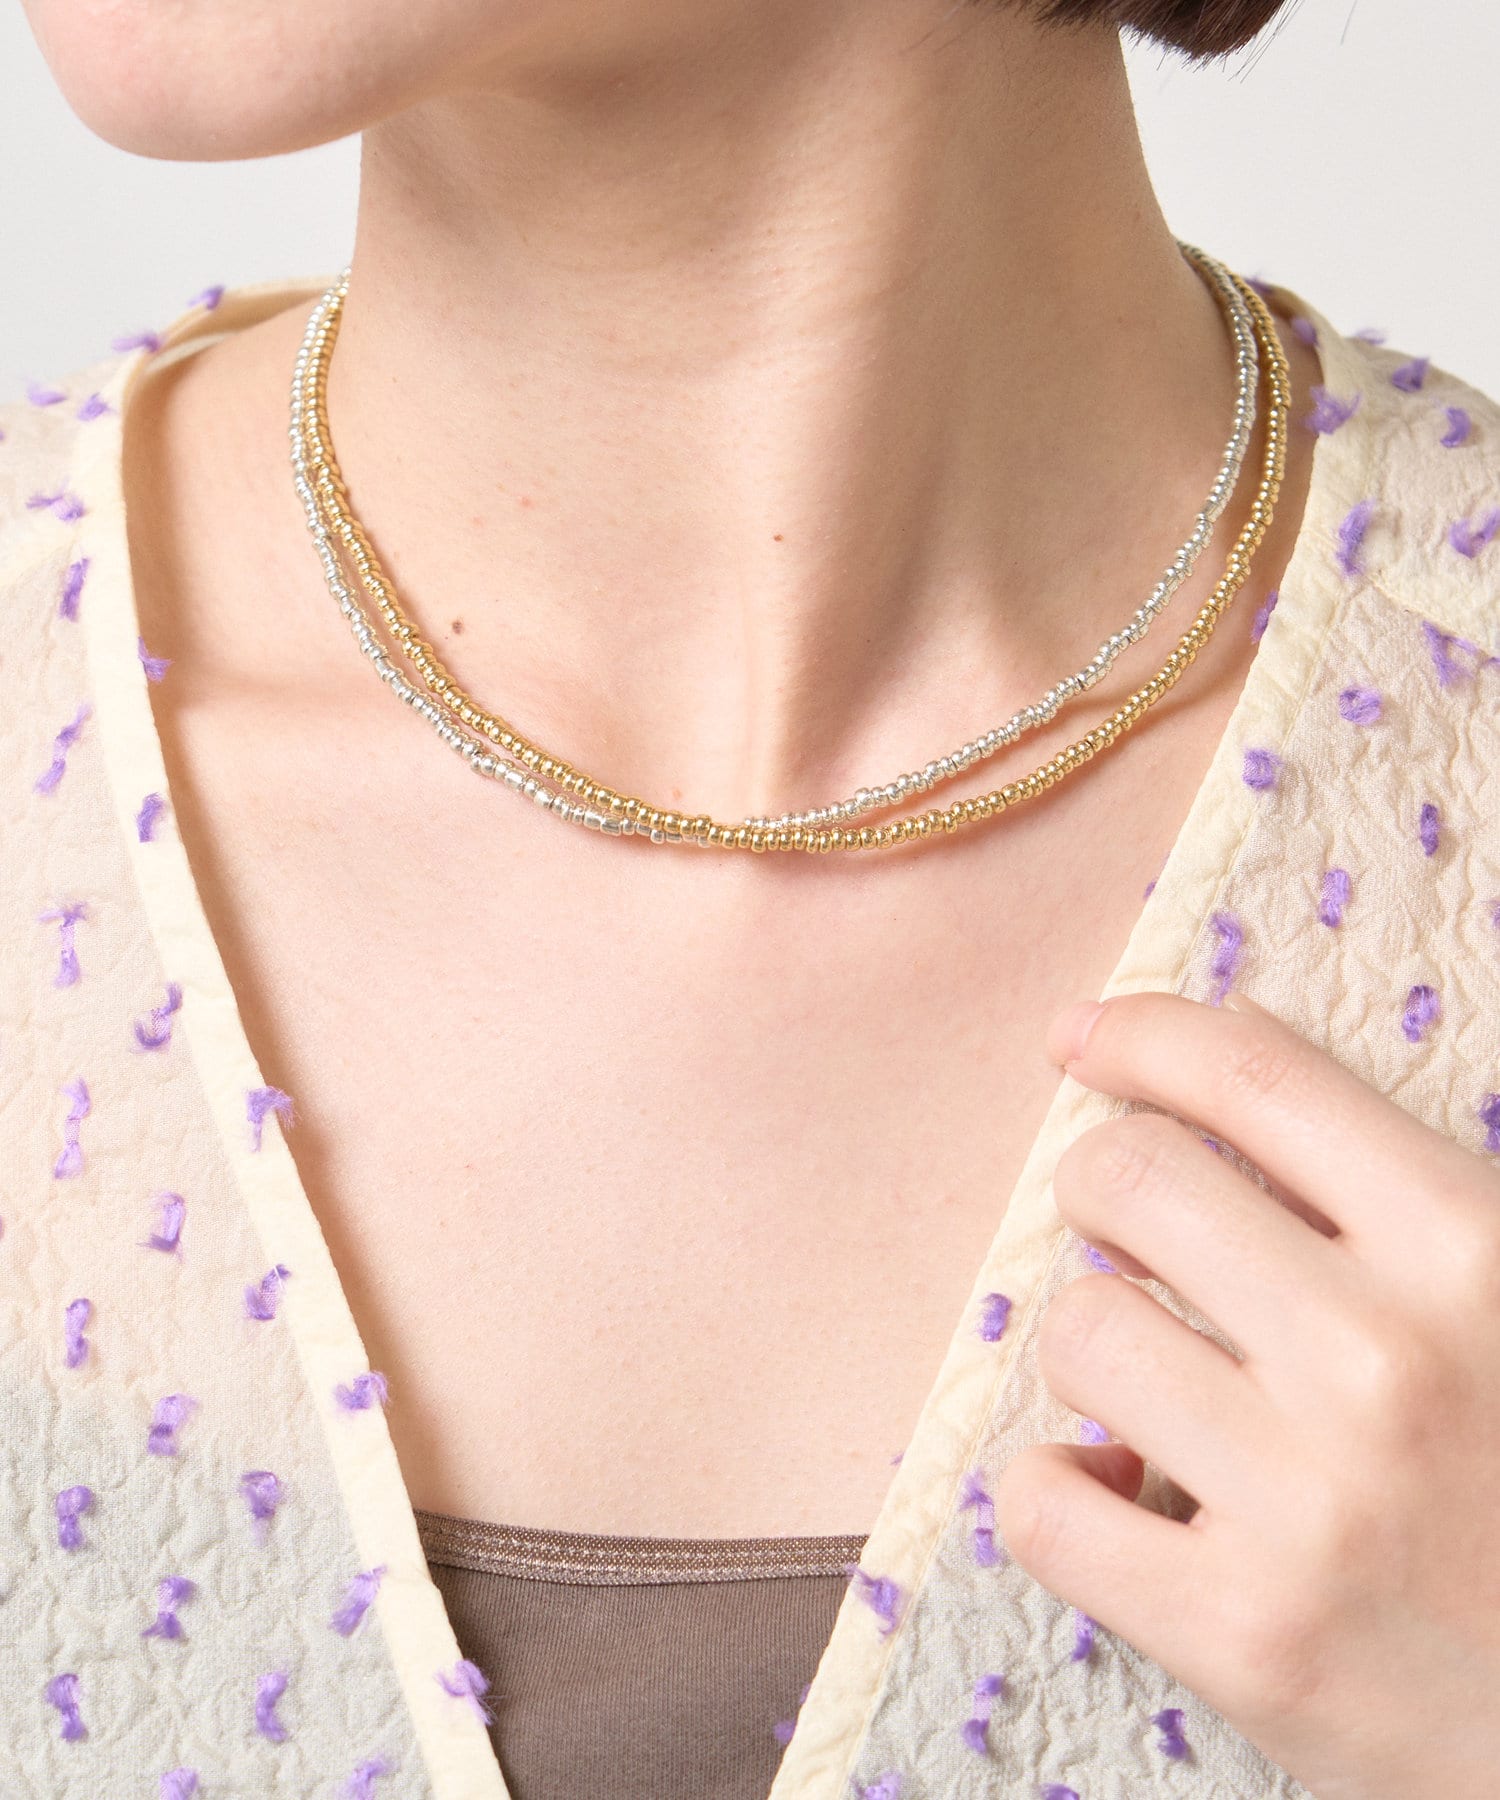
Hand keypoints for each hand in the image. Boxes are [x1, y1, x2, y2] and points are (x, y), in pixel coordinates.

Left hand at [993, 989, 1499, 1799]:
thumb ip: (1391, 1182)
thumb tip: (1223, 1044)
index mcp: (1471, 1249)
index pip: (1253, 1078)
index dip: (1142, 1034)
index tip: (1080, 1040)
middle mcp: (1386, 1358)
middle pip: (1130, 1179)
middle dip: (1105, 1193)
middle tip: (1133, 1241)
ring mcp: (1311, 1501)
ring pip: (1079, 1328)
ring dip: (1099, 1353)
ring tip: (1165, 1399)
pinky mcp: (1249, 1636)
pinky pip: (1042, 1504)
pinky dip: (1058, 1494)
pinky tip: (1120, 1500)